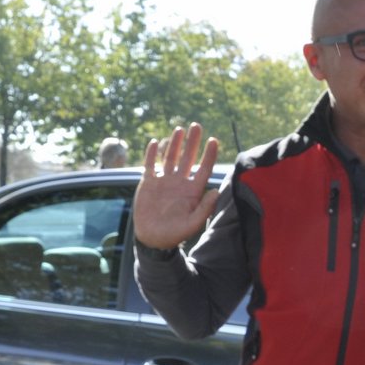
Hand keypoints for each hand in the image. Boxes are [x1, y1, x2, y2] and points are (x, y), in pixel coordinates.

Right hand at [134, 123, 219, 249]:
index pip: (204, 168)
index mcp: (192, 191)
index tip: (213, 140)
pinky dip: (152, 154)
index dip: (209, 154)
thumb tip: (216, 191)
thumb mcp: (192, 224)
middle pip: (188, 158)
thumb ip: (204, 208)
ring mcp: (164, 181)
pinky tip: (156, 142)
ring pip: (171, 158)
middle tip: (196, 125)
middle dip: (192, 142)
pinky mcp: (149, 183)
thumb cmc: (175, 234)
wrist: (152, 239)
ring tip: (179, 129)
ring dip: (175, 144)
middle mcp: (180, 182)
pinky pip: (151, 165)